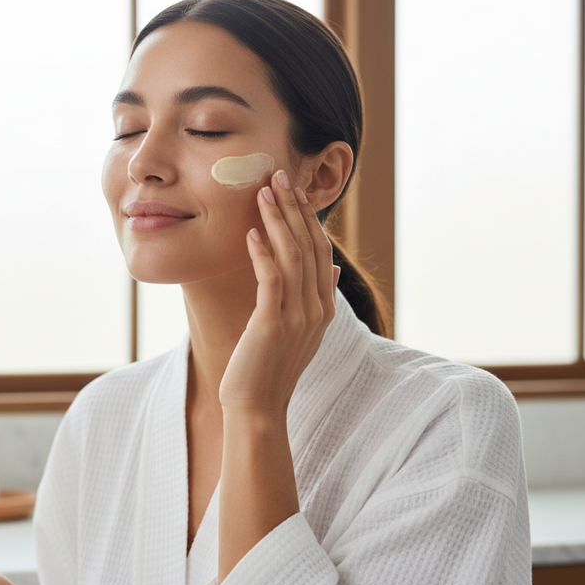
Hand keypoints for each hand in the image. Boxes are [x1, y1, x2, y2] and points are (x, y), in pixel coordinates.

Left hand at [218, 169, 339, 417]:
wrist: (258, 408)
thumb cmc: (269, 369)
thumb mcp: (300, 332)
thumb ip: (317, 299)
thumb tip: (332, 271)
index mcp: (322, 308)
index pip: (320, 252)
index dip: (308, 218)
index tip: (293, 191)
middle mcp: (315, 309)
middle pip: (309, 246)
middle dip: (293, 209)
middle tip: (278, 176)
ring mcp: (297, 317)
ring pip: (292, 257)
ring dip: (277, 221)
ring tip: (263, 192)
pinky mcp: (273, 324)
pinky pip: (271, 280)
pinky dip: (263, 253)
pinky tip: (252, 232)